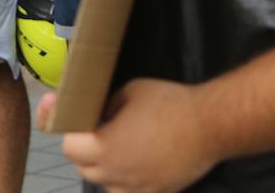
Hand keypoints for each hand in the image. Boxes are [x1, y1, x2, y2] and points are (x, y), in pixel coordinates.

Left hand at [46, 81, 220, 191]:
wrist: (212, 124)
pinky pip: (130, 191)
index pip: (69, 147)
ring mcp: (139, 187)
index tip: (62, 114)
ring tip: (111, 147)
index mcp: (105, 148)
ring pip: (105, 183)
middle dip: (82, 148)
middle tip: (89, 129)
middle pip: (83, 167)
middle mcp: (118, 174)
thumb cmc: (168, 103)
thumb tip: (99, 113)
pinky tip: (133, 162)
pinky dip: (124, 180)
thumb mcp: (128, 92)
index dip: (64, 129)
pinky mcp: (158, 192)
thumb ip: (105, 106)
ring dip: (102, 167)